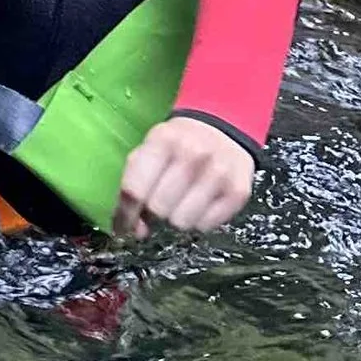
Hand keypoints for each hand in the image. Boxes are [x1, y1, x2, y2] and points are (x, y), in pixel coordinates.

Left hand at [115, 116, 256, 239]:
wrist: (223, 131)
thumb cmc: (178, 145)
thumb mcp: (150, 150)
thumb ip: (134, 186)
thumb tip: (134, 229)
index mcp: (163, 140)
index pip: (135, 189)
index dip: (125, 214)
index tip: (123, 226)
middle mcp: (193, 154)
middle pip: (158, 208)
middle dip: (153, 211)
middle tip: (159, 201)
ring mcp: (219, 173)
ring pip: (182, 222)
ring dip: (176, 217)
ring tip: (181, 200)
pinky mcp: (238, 192)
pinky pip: (205, 226)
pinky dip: (198, 220)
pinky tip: (200, 202)